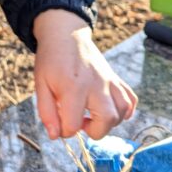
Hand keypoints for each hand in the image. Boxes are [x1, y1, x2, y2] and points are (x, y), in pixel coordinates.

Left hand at [33, 9, 136, 140]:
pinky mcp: (116, 78)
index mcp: (73, 86)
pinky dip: (125, 110)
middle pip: (107, 120)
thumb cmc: (51, 60)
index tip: (60, 124)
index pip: (73, 124)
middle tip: (81, 122)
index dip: (65, 131)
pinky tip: (110, 109)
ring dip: (110, 122)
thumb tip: (56, 136)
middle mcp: (96, 84)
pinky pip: (130, 99)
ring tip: (93, 115)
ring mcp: (109, 80)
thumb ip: (47, 112)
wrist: (65, 34)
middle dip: (95, 131)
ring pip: (122, 111)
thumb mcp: (40, 85)